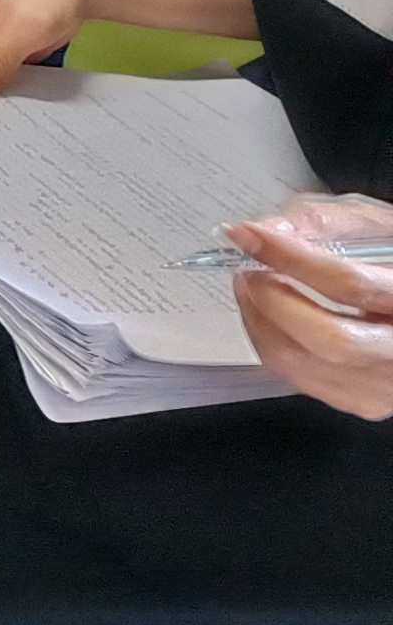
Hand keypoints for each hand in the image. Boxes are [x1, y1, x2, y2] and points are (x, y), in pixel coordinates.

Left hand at [227, 196, 392, 417]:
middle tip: (248, 271)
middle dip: (272, 301)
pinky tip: (270, 320)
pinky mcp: (364, 401)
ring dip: (261, 324)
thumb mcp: (369, 227)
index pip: (351, 285)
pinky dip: (273, 346)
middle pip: (329, 339)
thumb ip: (321, 223)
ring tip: (253, 291)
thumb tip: (267, 231)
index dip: (290, 257)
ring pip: (307, 367)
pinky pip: (302, 382)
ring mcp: (386, 385)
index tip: (247, 236)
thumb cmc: (389, 259)